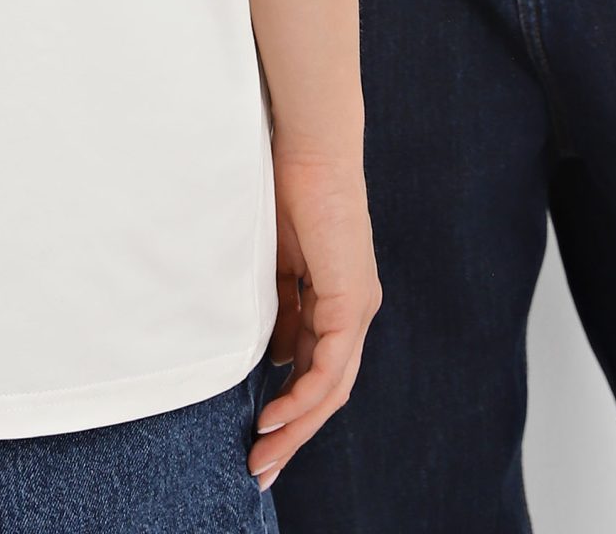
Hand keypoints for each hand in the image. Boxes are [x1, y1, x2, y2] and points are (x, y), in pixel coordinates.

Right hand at [249, 144, 380, 489]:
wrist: (308, 147)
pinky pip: (331, 365)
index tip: (258, 437)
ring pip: (332, 387)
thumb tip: (264, 353)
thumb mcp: (271, 262)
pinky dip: (304, 394)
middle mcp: (352, 309)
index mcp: (333, 298)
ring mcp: (357, 306)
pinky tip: (277, 415)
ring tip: (264, 455)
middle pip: (328, 390)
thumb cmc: (285, 188)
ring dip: (297, 426)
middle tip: (261, 468)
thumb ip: (273, 305)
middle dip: (293, 433)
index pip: (314, 368)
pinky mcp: (354, 300)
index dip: (289, 406)